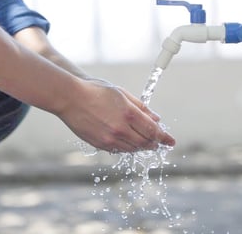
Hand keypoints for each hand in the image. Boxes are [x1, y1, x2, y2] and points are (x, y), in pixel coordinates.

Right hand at [57, 78, 174, 152]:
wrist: (70, 98)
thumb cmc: (96, 91)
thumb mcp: (122, 94)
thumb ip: (141, 107)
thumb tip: (156, 119)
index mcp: (129, 113)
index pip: (153, 130)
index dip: (164, 137)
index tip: (171, 141)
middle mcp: (121, 128)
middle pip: (145, 142)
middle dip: (155, 143)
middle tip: (159, 143)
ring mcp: (110, 139)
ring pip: (133, 148)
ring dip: (142, 146)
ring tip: (146, 142)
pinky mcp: (100, 144)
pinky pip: (119, 150)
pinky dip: (128, 147)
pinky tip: (129, 142)